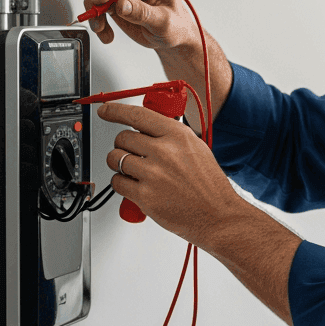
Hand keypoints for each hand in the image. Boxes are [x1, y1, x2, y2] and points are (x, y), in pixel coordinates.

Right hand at [83, 0, 196, 51]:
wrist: (171, 36)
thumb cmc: (175, 26)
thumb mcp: (164, 23)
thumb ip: (144, 13)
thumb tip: (121, 4)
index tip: (102, 1)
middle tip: (98, 19)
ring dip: (94, 10)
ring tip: (102, 29)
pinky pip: (94, 2)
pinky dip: (94, 17)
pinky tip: (104, 31)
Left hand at [98, 100, 241, 246]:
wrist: (218, 215)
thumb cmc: (209, 186)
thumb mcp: (197, 149)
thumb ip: (171, 137)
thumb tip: (146, 129)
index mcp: (178, 136)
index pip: (138, 115)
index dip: (116, 111)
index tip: (106, 110)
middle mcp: (164, 152)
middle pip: (123, 138)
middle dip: (124, 146)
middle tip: (134, 155)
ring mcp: (153, 174)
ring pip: (116, 159)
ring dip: (120, 165)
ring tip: (136, 172)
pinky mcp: (144, 196)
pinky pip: (117, 182)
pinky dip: (123, 184)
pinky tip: (138, 187)